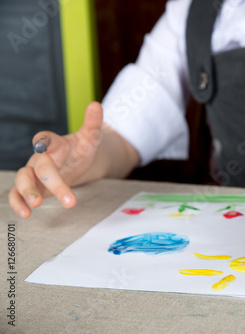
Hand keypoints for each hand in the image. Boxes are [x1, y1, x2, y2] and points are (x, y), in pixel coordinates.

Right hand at [9, 102, 103, 218]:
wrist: (77, 162)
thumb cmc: (81, 149)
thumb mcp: (91, 138)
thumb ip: (92, 124)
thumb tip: (96, 104)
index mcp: (54, 144)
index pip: (44, 138)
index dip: (42, 140)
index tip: (41, 144)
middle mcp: (40, 157)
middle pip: (40, 167)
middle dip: (52, 181)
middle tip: (68, 198)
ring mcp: (33, 172)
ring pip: (22, 179)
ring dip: (27, 192)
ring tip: (37, 205)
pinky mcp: (32, 186)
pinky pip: (17, 194)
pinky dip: (18, 202)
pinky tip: (26, 214)